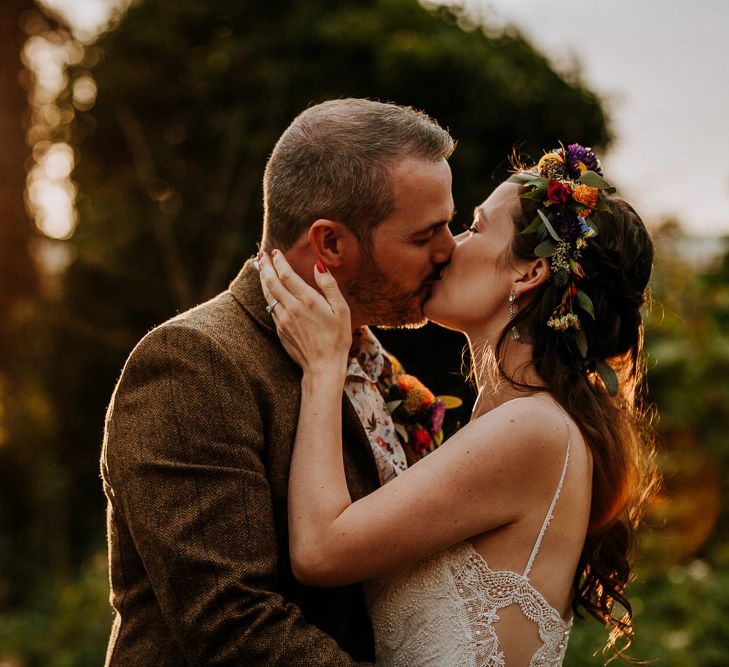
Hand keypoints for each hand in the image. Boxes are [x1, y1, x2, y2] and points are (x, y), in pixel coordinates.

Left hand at [259, 251, 351, 376]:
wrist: (323, 366)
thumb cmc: (337, 338)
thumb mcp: (341, 310)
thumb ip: (329, 285)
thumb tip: (318, 265)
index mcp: (307, 300)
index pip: (286, 274)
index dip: (279, 261)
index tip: (275, 252)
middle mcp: (291, 308)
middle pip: (272, 282)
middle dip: (265, 266)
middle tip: (260, 254)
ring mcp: (282, 320)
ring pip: (268, 294)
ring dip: (263, 279)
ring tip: (260, 268)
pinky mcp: (280, 330)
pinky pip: (270, 307)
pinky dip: (267, 294)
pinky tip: (269, 291)